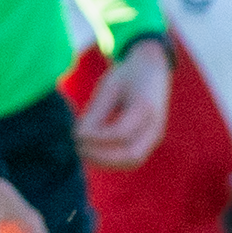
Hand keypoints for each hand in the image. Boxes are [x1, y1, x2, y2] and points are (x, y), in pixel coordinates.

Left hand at [75, 38, 171, 168]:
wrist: (154, 70)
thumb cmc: (128, 75)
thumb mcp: (110, 86)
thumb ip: (96, 112)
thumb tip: (79, 137)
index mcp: (145, 106)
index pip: (121, 133)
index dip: (96, 138)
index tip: (76, 134)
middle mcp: (155, 125)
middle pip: (132, 155)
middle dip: (102, 157)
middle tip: (78, 148)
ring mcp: (155, 135)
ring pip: (133, 161)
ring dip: (106, 162)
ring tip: (84, 152)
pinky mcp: (149, 141)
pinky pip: (132, 158)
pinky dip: (112, 160)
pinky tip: (94, 152)